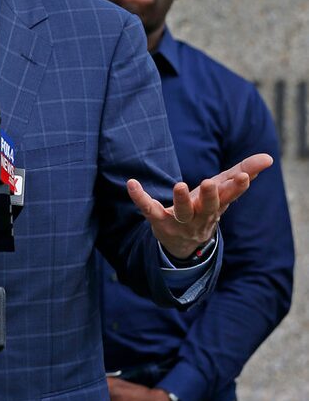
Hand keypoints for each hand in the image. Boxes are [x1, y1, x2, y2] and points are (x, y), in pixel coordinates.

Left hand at [126, 153, 272, 258]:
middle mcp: (200, 216)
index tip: (243, 177)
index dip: (237, 187)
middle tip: (209, 182)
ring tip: (179, 186)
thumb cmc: (206, 207)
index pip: (230, 197)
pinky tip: (131, 183)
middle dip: (210, 196)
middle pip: (208, 207)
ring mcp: (179, 221)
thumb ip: (244, 173)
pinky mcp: (158, 220)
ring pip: (181, 212)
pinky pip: (148, 209)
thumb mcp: (224, 191)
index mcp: (217, 206)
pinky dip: (139, 197)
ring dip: (181, 200)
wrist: (183, 242)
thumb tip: (268, 158)